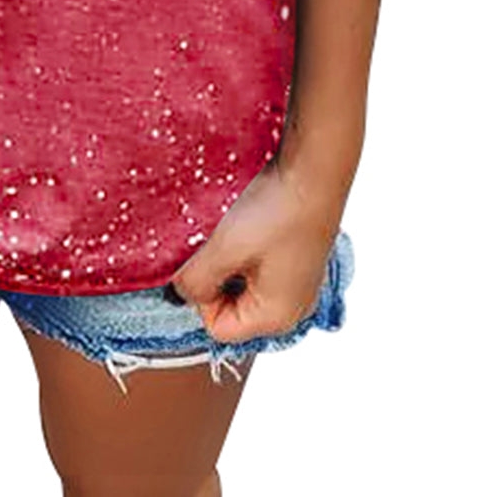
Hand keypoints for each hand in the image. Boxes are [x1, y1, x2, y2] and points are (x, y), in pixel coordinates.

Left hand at [167, 155, 344, 343]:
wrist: (315, 170)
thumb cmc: (277, 211)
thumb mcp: (225, 248)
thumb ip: (194, 280)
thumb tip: (179, 292)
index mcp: (276, 318)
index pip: (218, 326)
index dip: (202, 294)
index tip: (208, 257)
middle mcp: (292, 309)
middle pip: (231, 307)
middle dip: (216, 275)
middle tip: (220, 241)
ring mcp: (297, 285)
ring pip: (242, 283)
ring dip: (230, 259)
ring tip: (236, 229)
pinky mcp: (297, 261)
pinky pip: (258, 267)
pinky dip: (247, 249)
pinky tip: (251, 224)